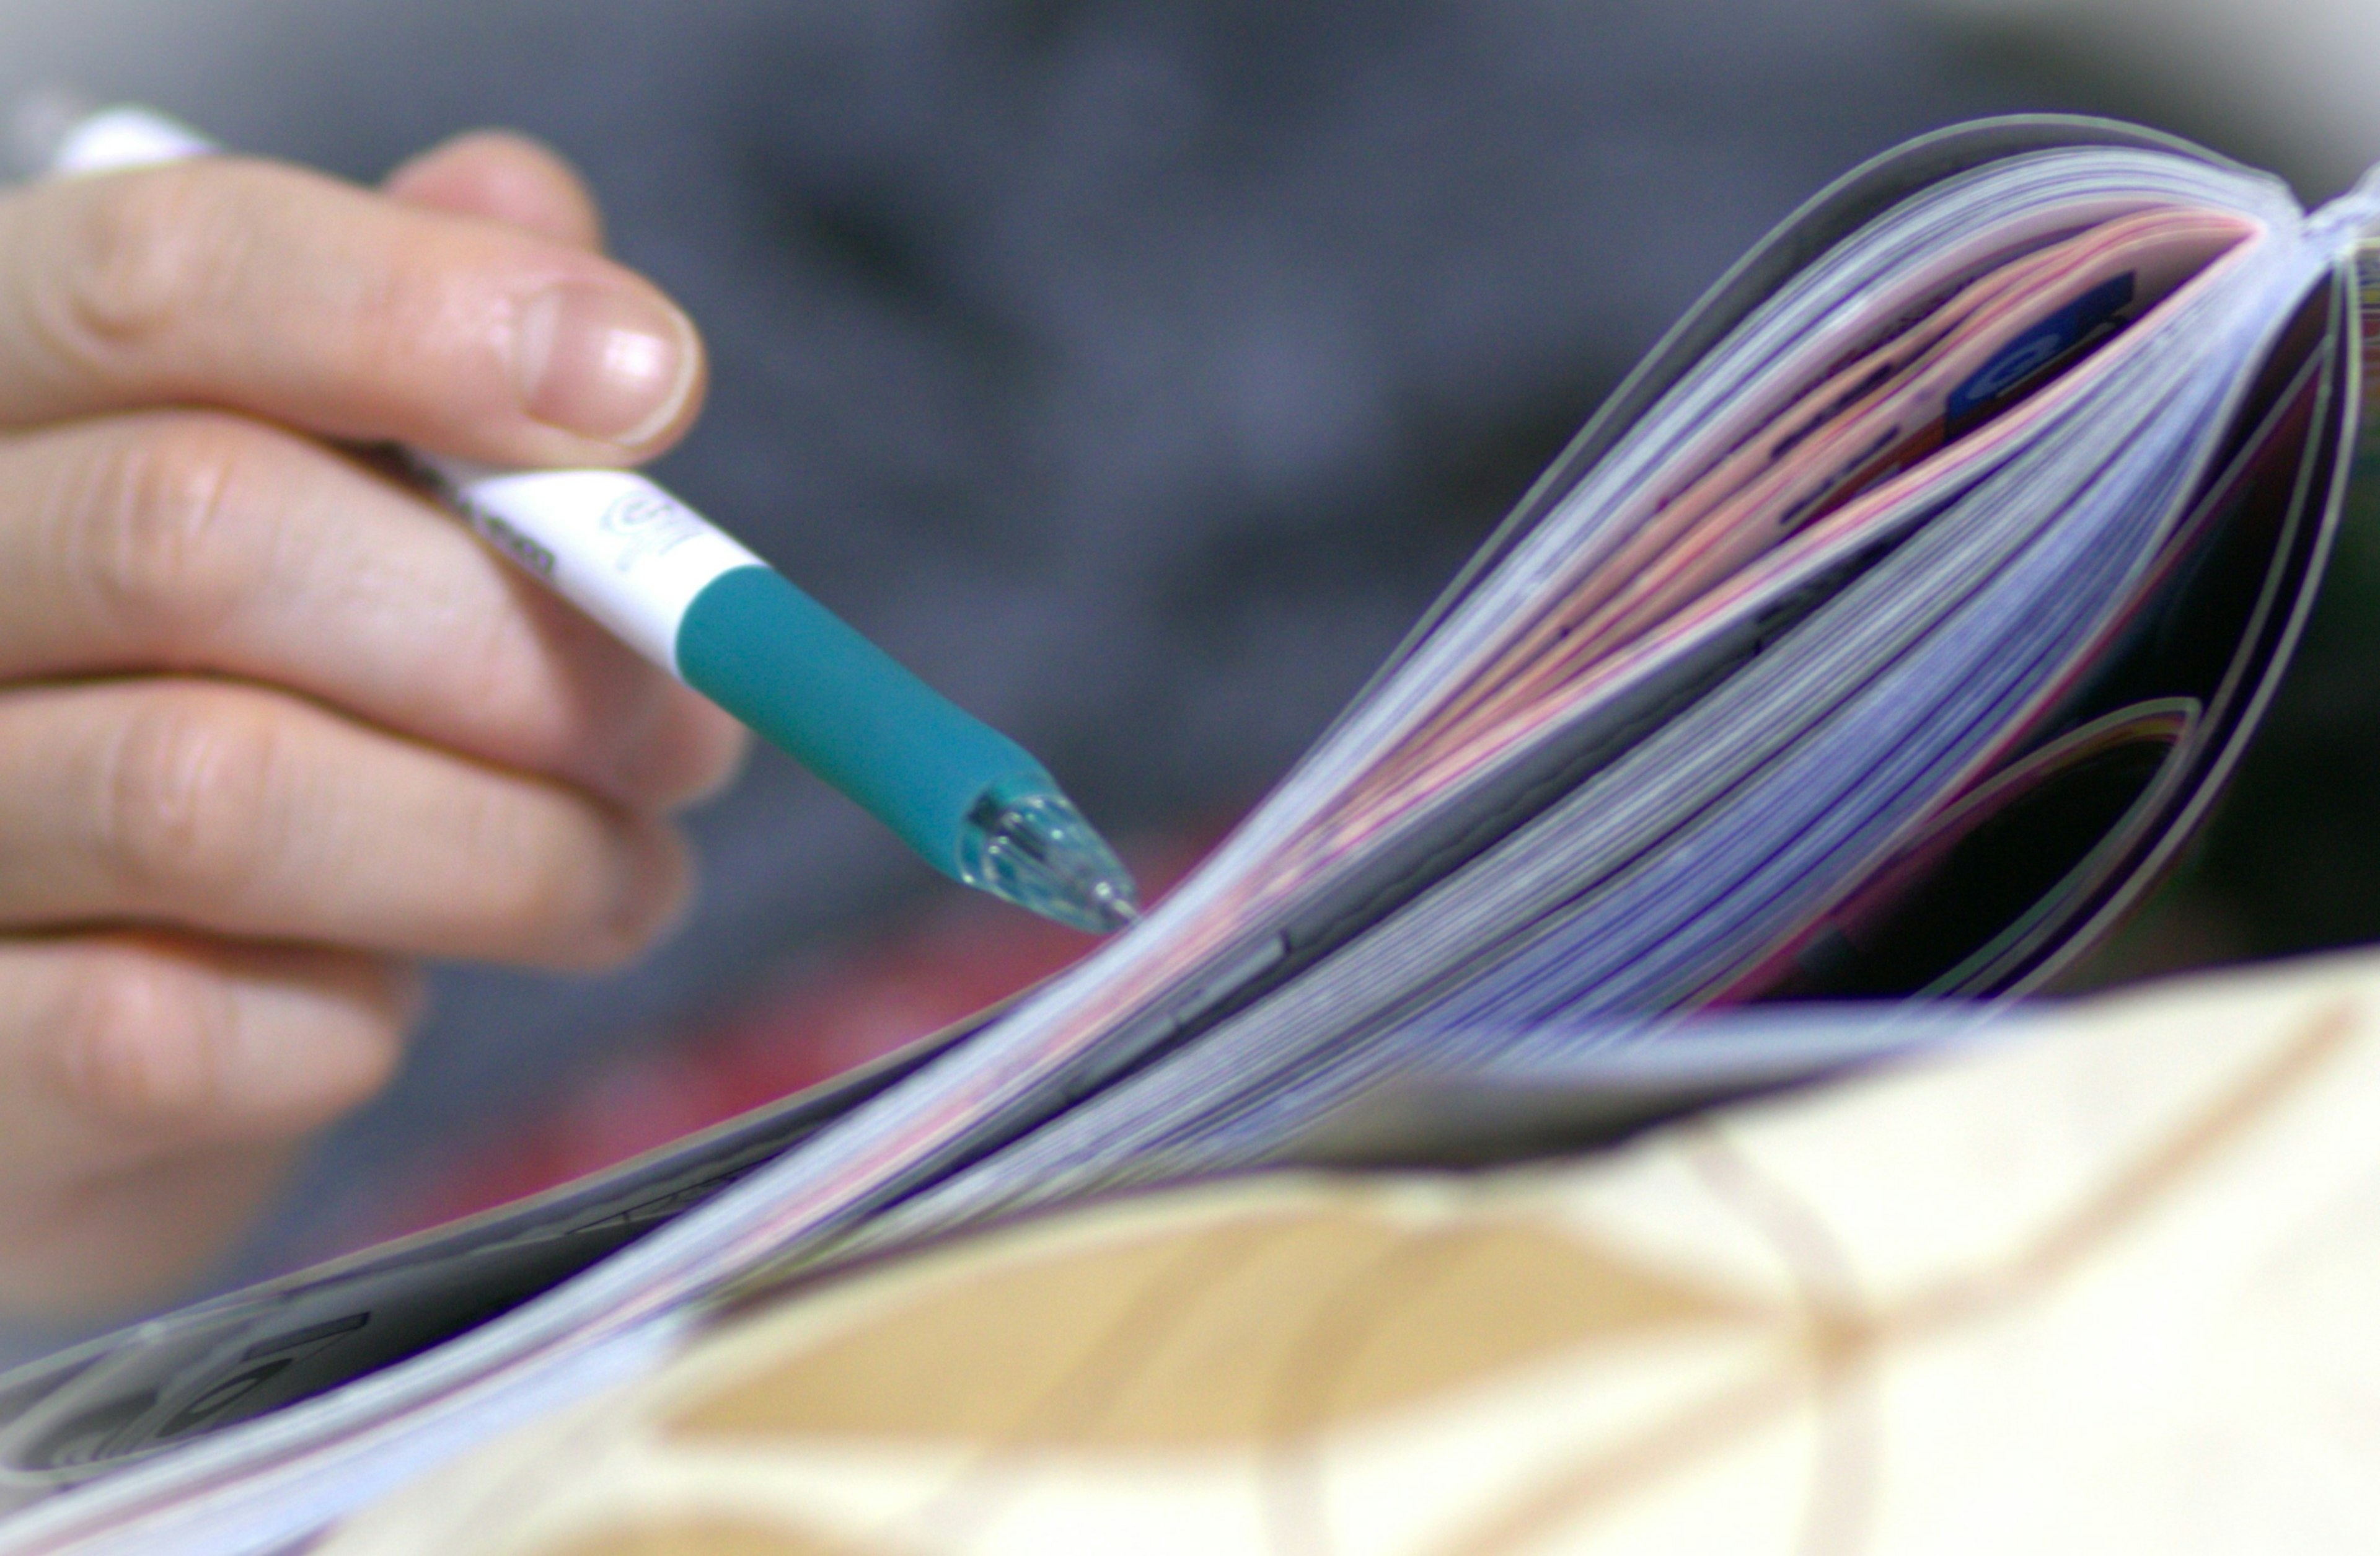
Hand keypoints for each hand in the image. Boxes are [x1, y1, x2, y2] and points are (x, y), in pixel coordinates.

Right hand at [0, 132, 746, 1318]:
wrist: (27, 1053)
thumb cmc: (164, 732)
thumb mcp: (271, 517)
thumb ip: (375, 359)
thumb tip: (532, 214)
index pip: (159, 278)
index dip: (423, 315)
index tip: (653, 382)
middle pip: (206, 528)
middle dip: (522, 646)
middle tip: (690, 734)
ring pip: (212, 790)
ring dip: (503, 849)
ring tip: (625, 879)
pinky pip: (167, 1032)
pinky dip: (346, 1025)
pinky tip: (390, 1002)